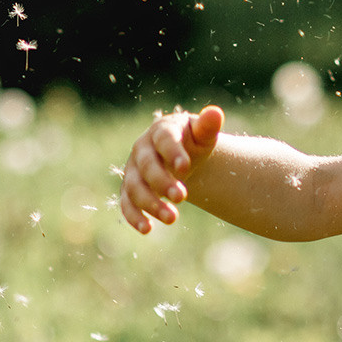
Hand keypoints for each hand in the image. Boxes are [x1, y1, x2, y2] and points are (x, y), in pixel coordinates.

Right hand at [118, 105, 222, 233]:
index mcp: (161, 131)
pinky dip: (134, 217)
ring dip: (151, 204)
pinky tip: (147, 229)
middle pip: (147, 166)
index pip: (164, 139)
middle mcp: (142, 150)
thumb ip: (207, 126)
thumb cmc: (192, 142)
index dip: (173, 152)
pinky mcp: (129, 190)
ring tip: (172, 218)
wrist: (178, 156)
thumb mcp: (202, 134)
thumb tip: (215, 113)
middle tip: (182, 197)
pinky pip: (126, 204)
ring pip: (135, 187)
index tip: (185, 167)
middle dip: (162, 182)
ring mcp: (133, 170)